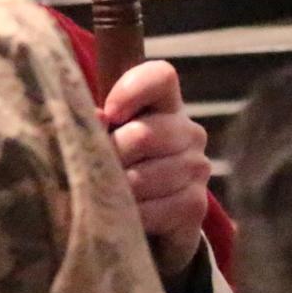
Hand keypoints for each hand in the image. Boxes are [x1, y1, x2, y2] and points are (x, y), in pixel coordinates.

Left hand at [99, 59, 210, 277]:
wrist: (146, 215)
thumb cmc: (117, 162)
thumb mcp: (105, 135)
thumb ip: (98, 121)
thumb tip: (94, 118)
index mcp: (165, 103)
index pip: (160, 77)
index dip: (131, 91)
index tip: (108, 113)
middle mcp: (189, 132)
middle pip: (144, 135)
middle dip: (111, 156)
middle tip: (95, 167)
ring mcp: (197, 167)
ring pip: (143, 177)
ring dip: (116, 190)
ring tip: (105, 193)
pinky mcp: (196, 204)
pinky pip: (154, 209)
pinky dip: (130, 214)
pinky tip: (122, 214)